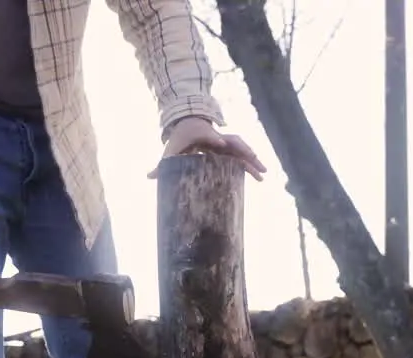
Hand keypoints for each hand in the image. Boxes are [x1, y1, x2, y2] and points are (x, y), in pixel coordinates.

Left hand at [149, 117, 266, 180]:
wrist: (190, 125)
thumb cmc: (180, 139)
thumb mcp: (171, 150)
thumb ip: (162, 164)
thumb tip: (148, 176)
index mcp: (203, 136)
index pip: (211, 136)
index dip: (216, 139)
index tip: (222, 145)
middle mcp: (217, 138)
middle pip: (234, 142)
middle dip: (244, 151)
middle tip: (254, 161)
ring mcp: (225, 143)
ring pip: (242, 150)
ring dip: (253, 160)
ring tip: (263, 173)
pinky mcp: (228, 149)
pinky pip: (242, 156)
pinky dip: (250, 164)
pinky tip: (259, 175)